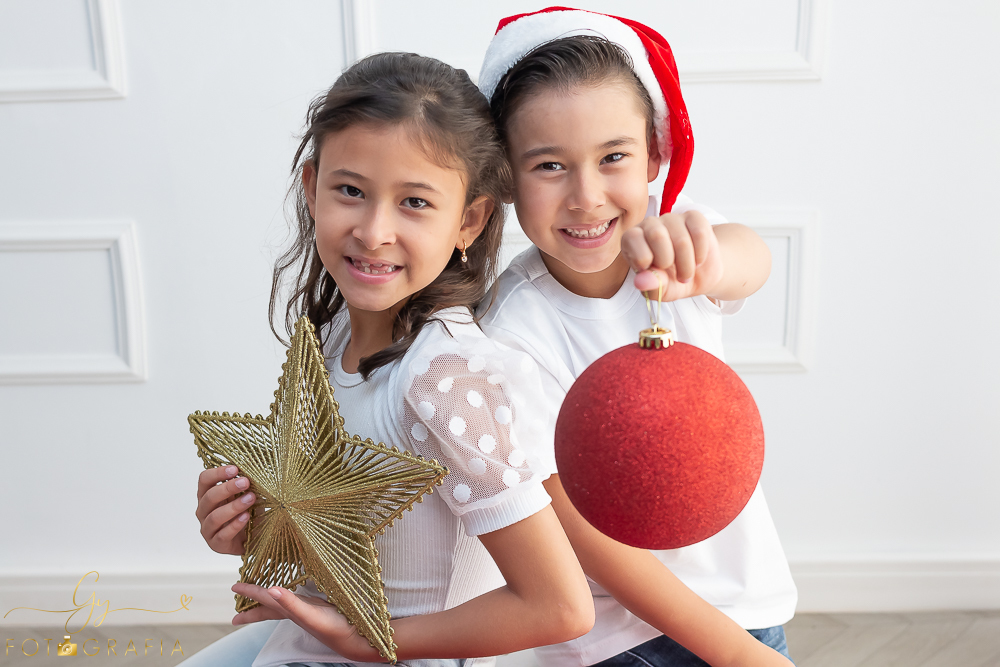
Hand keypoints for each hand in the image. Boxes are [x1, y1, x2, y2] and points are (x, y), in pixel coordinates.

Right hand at [196, 465, 253, 554]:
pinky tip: (246, 517)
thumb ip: (246, 484)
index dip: (217, 473)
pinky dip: (235, 524)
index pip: (204, 480)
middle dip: (227, 488)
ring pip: (214, 517)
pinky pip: (223, 534)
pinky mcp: (216, 544)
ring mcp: (208, 529)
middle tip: (245, 482)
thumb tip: (253, 466)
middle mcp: (204, 511)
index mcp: (208, 495)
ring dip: (233, 506)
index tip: (235, 468)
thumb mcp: (247, 495)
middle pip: (208, 497)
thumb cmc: (248, 513)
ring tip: (250, 498)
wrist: (253, 539)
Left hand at [231, 582, 374, 660]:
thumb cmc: (334, 628)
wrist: (355, 639)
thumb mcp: (311, 615)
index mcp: (290, 610)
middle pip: (268, 606)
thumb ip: (290, 603)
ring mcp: (306, 610)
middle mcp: (295, 610)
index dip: (250, 592)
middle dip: (252, 603)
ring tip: (259, 597)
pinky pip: (295, 599)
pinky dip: (288, 595)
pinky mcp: (318, 607)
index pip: (265, 599)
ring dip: (268, 599)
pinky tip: (291, 594)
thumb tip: (270, 590)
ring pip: (280, 603)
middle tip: (238, 600)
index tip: (233, 587)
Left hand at [621, 211, 722, 301]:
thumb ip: (650, 287)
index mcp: (632, 239)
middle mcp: (649, 224)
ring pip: (681, 239)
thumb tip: (641, 282)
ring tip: (686, 274)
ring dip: (687, 265)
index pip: (632, 237)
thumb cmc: (672, 282)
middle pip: (657, 235)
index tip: (653, 271)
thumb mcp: (659, 290)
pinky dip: (701, 253)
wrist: (699, 276)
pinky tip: (698, 260)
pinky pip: (699, 232)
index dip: (643, 257)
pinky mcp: (694, 217)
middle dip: (668, 262)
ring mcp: (671, 218)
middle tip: (672, 276)